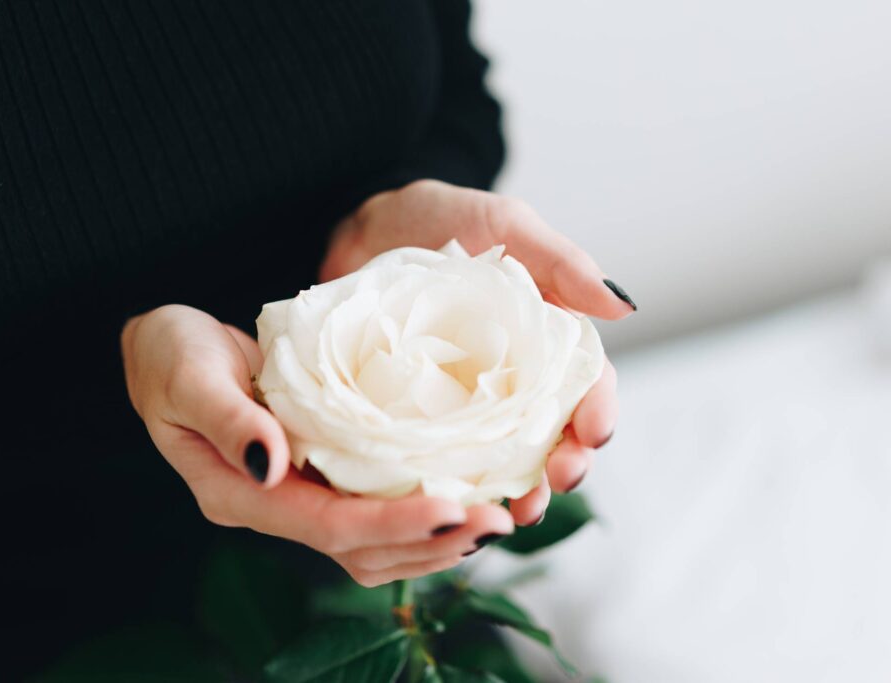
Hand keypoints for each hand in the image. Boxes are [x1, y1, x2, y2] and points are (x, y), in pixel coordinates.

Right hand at [121, 304, 514, 585]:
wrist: (166, 349)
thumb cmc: (170, 355)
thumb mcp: (189, 375)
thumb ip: (229, 420)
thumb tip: (272, 463)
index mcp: (238, 492)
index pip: (326, 526)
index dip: (393, 523)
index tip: (454, 508)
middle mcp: (271, 506)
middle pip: (360, 550)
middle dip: (431, 540)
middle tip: (499, 520)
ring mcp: (294, 496)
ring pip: (371, 545)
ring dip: (433, 538)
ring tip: (493, 518)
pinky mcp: (313, 476)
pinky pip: (370, 510)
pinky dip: (417, 511)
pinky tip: (458, 494)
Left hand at [321, 180, 633, 524]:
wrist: (363, 223)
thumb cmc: (441, 217)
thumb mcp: (506, 224)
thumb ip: (562, 262)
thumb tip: (624, 308)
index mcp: (544, 336)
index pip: (585, 384)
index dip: (597, 412)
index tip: (593, 434)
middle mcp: (510, 374)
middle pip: (552, 432)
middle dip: (564, 464)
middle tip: (555, 483)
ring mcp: (465, 397)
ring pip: (503, 455)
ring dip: (518, 488)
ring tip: (515, 514)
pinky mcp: (419, 410)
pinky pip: (444, 453)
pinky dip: (457, 482)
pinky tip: (457, 503)